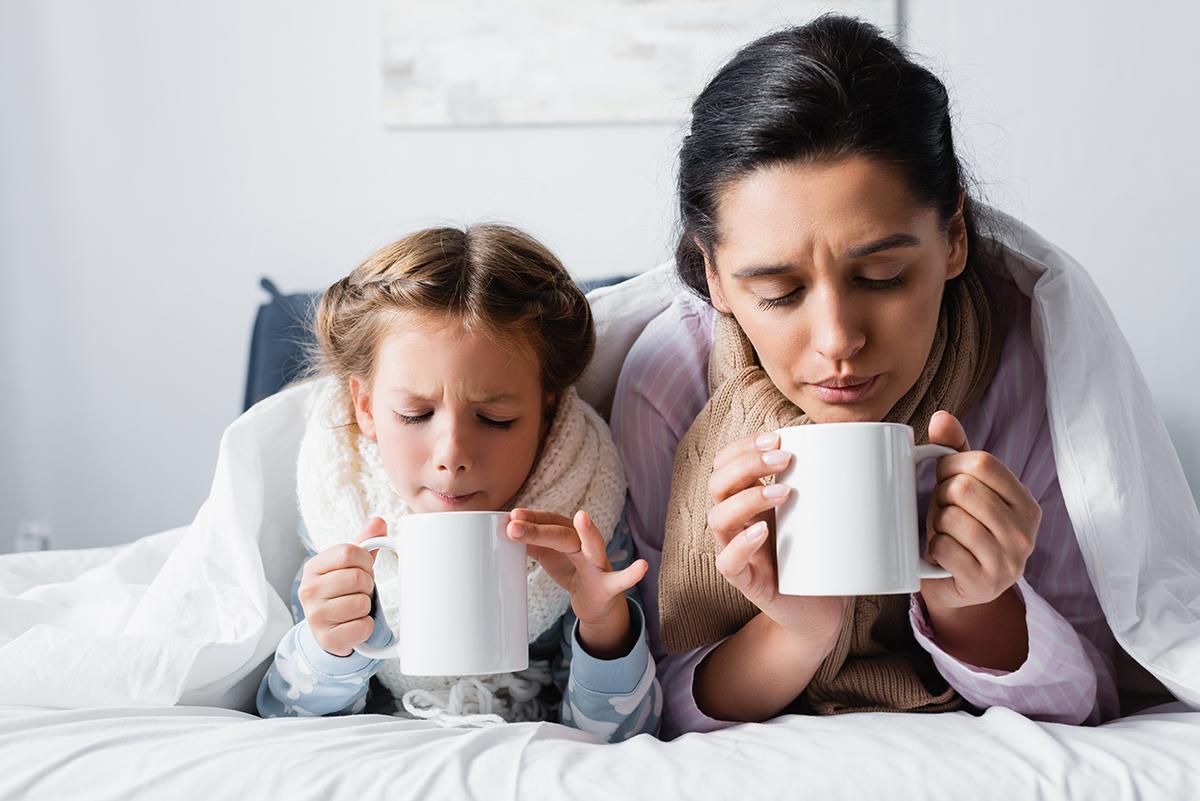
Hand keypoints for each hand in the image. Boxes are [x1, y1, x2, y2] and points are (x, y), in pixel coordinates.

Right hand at [297, 517, 383, 656]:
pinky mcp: (327, 639)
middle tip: (359, 592)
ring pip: (361, 603)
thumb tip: (379, 522)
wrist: (330, 629)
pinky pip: (363, 627)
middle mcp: (308, 591)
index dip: (365, 561)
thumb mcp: (350, 565)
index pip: (349, 552)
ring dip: (366, 607)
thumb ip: (365, 542)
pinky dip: (366, 626)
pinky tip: (354, 625)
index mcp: (313, 567)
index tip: (363, 569)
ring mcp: (315, 617)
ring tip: (355, 608)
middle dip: (367, 585)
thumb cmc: (343, 591)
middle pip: (357, 578)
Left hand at [507, 508, 646, 656]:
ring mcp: (599, 563)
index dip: (530, 520)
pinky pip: (621, 580)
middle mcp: (584, 544)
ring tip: (583, 518)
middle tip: (515, 525)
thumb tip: (507, 529)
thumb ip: (532, 542)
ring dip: (589, 533)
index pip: (548, 523)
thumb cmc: (571, 571)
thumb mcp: (548, 555)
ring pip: (593, 547)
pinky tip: (642, 567)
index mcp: (568, 536)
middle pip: (562, 533)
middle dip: (539, 529)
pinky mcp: (610, 585)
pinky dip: (631, 574)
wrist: (597, 601)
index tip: (510, 517)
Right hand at [706, 432, 847, 654]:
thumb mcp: (822, 513)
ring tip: (783, 492)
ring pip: (717, 517)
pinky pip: (728, 562)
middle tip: (784, 459)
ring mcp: (739, 551)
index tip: (778, 436)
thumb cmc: (822, 557)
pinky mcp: (748, 582)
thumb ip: (831, 483)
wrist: (821, 610)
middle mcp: (739, 523)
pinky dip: (741, 544)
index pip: (727, 462)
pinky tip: (762, 531)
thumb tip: (870, 441)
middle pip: (718, 482)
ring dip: (747, 497)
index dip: (744, 445)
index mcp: (751, 500)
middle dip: (746, 462)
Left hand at [921, 411, 1041, 610]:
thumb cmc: (961, 528)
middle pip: (964, 488)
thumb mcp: (964, 488)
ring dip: (935, 523)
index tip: (943, 478)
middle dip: (940, 495)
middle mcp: (1026, 533)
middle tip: (941, 509)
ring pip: (952, 518)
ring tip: (943, 531)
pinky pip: (943, 548)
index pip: (984, 463)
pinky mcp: (984, 584)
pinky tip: (941, 554)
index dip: (950, 464)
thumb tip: (941, 417)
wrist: (958, 586)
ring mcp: (1009, 562)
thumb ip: (955, 450)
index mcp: (1026, 504)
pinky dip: (932, 548)